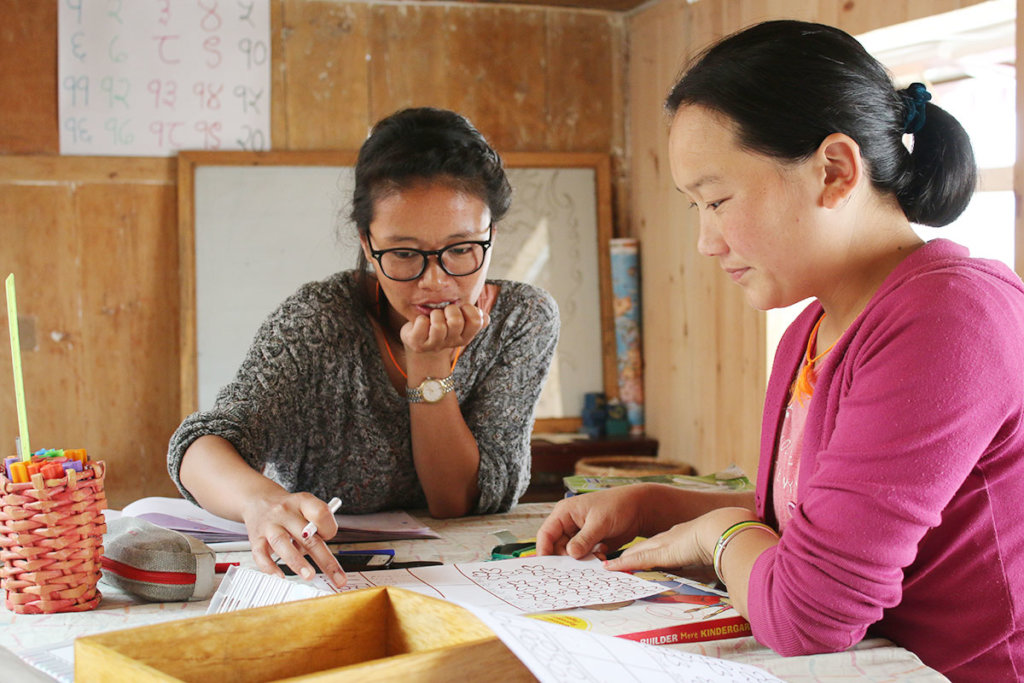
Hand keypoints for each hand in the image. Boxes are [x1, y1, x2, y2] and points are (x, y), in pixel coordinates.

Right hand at [241, 492, 346, 587]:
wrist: (258, 500)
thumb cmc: (288, 509)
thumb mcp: (305, 506)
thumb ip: (316, 527)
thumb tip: (324, 554)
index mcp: (303, 502)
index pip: (321, 513)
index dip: (329, 528)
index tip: (329, 538)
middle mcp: (285, 512)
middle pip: (308, 536)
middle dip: (324, 559)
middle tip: (337, 577)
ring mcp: (269, 525)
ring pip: (282, 543)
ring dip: (297, 561)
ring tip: (309, 575)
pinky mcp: (256, 538)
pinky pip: (260, 554)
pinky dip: (269, 567)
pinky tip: (279, 576)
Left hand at [401, 303, 489, 354]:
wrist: (419, 337)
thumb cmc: (441, 323)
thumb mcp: (460, 319)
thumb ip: (475, 317)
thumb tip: (485, 318)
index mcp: (465, 337)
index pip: (476, 321)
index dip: (469, 309)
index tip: (461, 308)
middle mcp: (452, 343)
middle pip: (456, 321)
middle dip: (450, 309)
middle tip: (445, 311)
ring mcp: (435, 345)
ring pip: (438, 325)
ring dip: (435, 314)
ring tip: (433, 317)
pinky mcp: (418, 344)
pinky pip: (422, 324)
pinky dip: (421, 319)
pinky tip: (421, 322)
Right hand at [535, 485, 654, 558]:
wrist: (640, 509)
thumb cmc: (618, 505)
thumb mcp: (600, 522)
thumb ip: (584, 539)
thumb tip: (571, 554)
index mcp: (564, 513)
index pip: (546, 534)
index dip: (544, 551)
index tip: (547, 568)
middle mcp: (568, 525)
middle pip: (557, 548)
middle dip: (566, 559)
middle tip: (576, 569)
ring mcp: (579, 535)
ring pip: (571, 555)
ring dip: (580, 561)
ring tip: (595, 559)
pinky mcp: (590, 544)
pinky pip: (584, 557)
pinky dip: (590, 561)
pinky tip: (601, 557)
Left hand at [604, 507, 759, 573]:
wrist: (725, 530)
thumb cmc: (727, 539)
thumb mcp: (719, 550)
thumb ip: (716, 560)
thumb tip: (726, 569)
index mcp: (683, 536)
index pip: (660, 544)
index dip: (647, 549)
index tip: (637, 555)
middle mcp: (670, 538)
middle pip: (644, 547)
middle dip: (628, 554)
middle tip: (611, 560)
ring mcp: (664, 544)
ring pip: (637, 553)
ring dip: (621, 560)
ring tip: (605, 565)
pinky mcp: (660, 553)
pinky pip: (636, 559)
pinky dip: (622, 564)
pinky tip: (609, 567)